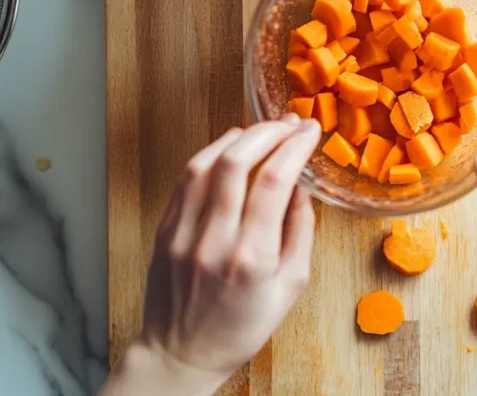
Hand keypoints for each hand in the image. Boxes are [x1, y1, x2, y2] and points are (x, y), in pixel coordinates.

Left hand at [101, 115, 320, 395]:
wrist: (182, 353)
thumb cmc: (241, 326)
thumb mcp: (291, 287)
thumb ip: (301, 233)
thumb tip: (302, 187)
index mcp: (252, 257)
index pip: (276, 181)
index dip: (296, 146)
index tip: (310, 131)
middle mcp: (215, 240)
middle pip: (238, 161)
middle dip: (268, 131)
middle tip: (288, 123)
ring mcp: (184, 233)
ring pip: (206, 163)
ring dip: (238, 137)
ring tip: (261, 130)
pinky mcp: (165, 230)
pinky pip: (186, 179)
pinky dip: (210, 154)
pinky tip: (229, 147)